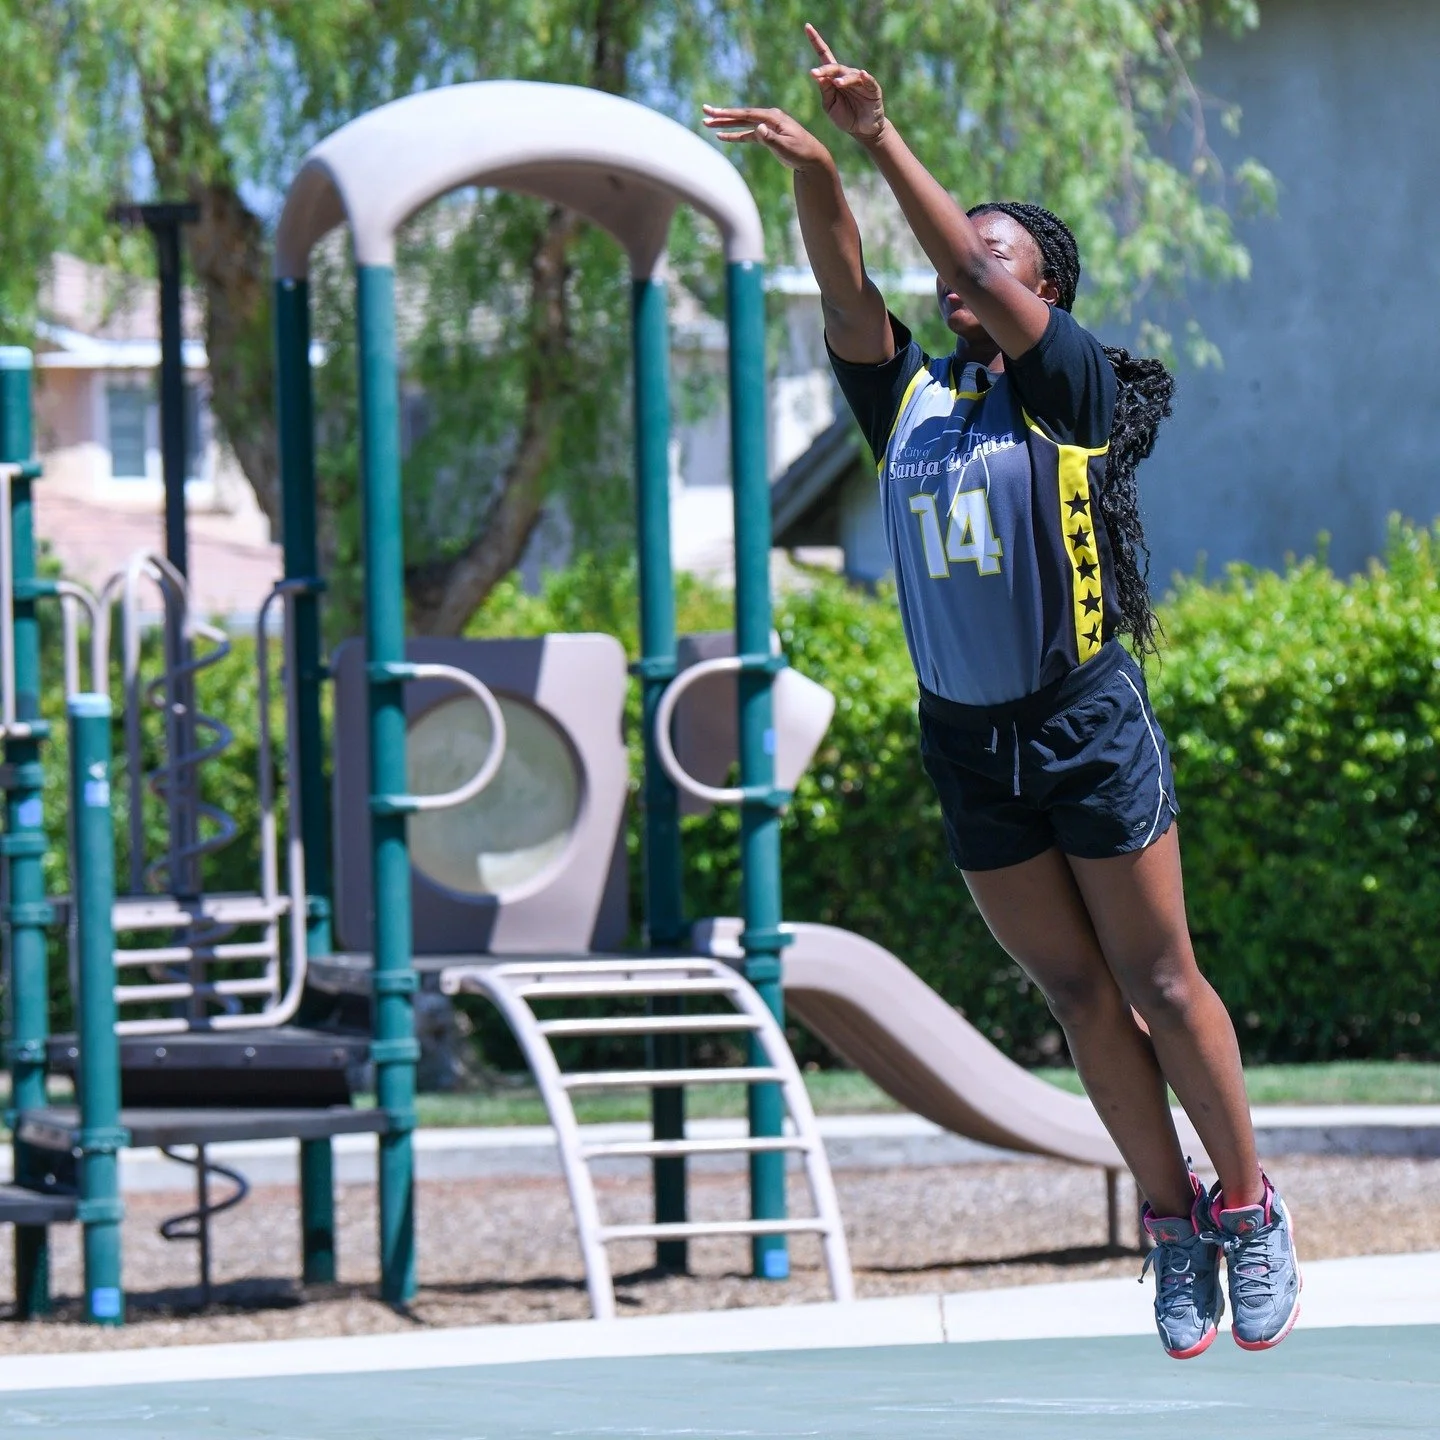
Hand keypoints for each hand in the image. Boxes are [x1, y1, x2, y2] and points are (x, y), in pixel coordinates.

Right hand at [701, 104, 833, 172]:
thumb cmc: (802, 152)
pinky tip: (722, 137)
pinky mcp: (766, 136)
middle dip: (722, 115)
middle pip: (741, 115)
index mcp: (773, 117)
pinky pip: (747, 135)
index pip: (746, 114)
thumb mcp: (786, 146)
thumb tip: (758, 128)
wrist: (813, 159)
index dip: (729, 114)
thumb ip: (771, 138)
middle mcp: (768, 118)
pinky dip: (735, 136)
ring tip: (708, 123)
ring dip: (725, 124)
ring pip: (742, 124)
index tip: (714, 113)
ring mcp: (767, 126)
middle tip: (704, 111)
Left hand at [805, 23, 885, 143]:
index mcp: (834, 78)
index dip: (816, 41)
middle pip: (834, 67)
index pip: (824, 55)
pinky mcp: (872, 88)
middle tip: (814, 74)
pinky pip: (868, 81)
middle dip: (824, 70)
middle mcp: (846, 75)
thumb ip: (825, 91)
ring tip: (836, 84)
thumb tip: (817, 74)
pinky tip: (861, 74)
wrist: (862, 130)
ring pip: (849, 75)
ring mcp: (860, 80)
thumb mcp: (830, 106)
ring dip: (842, 79)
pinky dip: (864, 77)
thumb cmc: (845, 117)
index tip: (807, 27)